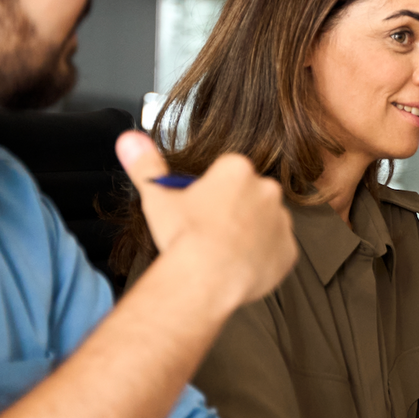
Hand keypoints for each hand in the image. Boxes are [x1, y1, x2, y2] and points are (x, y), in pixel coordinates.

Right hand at [116, 131, 295, 311]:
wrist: (208, 277)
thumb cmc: (186, 237)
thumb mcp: (157, 197)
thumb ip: (146, 165)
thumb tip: (130, 140)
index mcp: (237, 170)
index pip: (225, 174)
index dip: (209, 193)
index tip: (198, 209)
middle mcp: (266, 189)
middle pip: (247, 196)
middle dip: (231, 210)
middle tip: (209, 231)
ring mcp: (281, 220)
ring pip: (263, 222)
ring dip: (248, 232)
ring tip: (223, 251)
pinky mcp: (288, 249)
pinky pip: (275, 250)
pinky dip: (262, 257)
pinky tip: (239, 265)